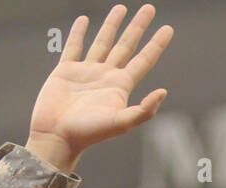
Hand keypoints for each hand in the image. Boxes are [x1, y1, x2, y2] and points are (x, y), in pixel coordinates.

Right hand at [25, 4, 173, 172]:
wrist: (57, 137)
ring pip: (103, 42)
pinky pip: (74, 47)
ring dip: (112, 25)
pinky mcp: (65, 71)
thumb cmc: (88, 133)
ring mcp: (86, 72)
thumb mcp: (120, 123)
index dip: (156, 44)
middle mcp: (106, 76)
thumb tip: (163, 91)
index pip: (143, 60)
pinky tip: (84, 20)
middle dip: (138, 27)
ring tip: (121, 8)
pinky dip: (78, 33)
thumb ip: (143, 110)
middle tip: (149, 8)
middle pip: (126, 45)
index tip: (168, 28)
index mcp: (120, 86)